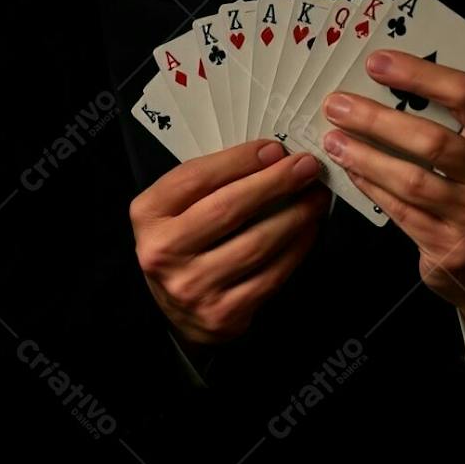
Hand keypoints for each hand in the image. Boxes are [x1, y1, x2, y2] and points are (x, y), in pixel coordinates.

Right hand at [130, 140, 330, 346]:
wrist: (178, 310)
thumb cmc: (185, 241)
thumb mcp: (178, 205)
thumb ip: (212, 180)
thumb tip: (272, 157)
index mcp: (149, 214)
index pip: (196, 178)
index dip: (240, 160)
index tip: (275, 149)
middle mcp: (164, 252)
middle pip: (229, 208)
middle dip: (275, 182)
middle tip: (307, 167)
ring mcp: (192, 287)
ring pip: (256, 243)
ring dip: (295, 215)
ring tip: (315, 197)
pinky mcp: (222, 314)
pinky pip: (271, 275)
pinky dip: (296, 248)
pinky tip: (308, 229)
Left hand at [320, 49, 464, 330]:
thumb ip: (451, 119)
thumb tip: (384, 86)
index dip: (418, 75)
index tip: (375, 64)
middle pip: (431, 140)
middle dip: (375, 120)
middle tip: (337, 106)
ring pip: (411, 180)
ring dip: (365, 157)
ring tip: (334, 141)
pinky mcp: (453, 247)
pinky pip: (402, 211)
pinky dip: (371, 187)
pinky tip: (352, 171)